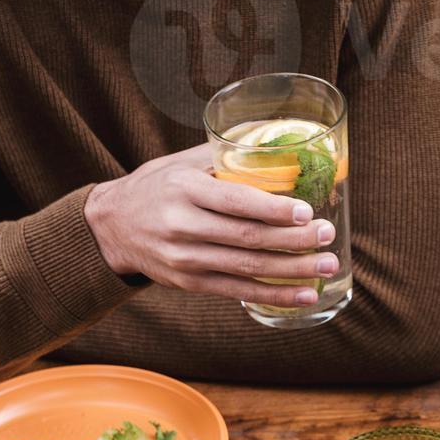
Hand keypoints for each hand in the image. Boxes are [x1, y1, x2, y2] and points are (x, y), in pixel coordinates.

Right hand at [84, 142, 340, 312]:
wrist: (111, 226)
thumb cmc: (157, 187)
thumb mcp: (182, 164)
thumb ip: (225, 156)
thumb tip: (278, 145)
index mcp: (184, 189)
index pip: (235, 201)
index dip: (273, 209)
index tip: (306, 210)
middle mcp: (182, 225)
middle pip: (248, 237)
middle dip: (294, 239)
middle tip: (328, 235)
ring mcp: (185, 259)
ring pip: (248, 268)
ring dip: (293, 270)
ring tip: (327, 266)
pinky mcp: (189, 282)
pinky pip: (238, 291)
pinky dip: (275, 294)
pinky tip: (305, 294)